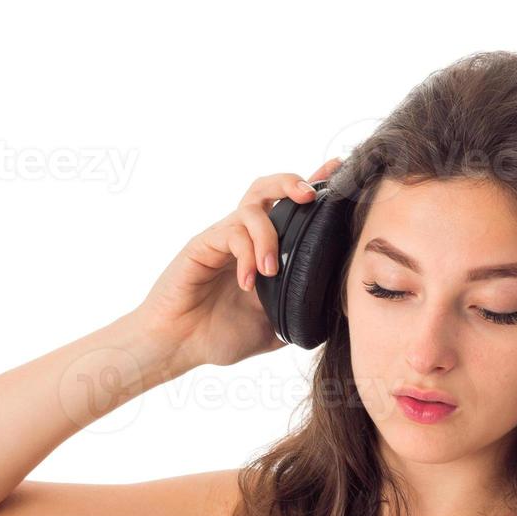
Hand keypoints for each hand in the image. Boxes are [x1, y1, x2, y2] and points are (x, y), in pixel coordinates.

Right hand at [134, 157, 342, 369]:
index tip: (337, 169)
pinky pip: (231, 233)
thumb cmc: (219, 334)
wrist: (178, 346)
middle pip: (266, 188)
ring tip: (271, 272)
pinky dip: (246, 254)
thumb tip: (335, 315)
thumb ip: (298, 315)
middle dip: (291, 183)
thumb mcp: (273, 328)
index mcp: (262, 250)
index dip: (312, 186)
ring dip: (269, 237)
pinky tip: (249, 282)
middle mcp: (242, 237)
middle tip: (311, 196)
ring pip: (251, 208)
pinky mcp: (202, 244)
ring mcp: (222, 238)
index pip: (289, 209)